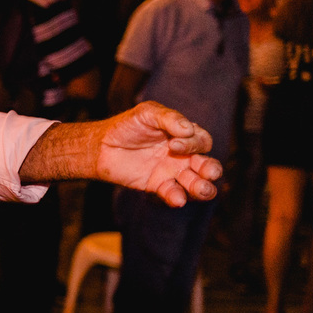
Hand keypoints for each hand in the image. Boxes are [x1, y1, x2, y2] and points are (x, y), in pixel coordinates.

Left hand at [96, 101, 220, 206]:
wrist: (102, 145)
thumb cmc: (127, 126)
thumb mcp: (147, 113)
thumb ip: (169, 118)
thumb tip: (189, 129)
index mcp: (184, 136)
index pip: (202, 142)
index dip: (194, 145)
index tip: (173, 144)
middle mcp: (183, 156)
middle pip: (206, 165)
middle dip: (211, 170)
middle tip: (209, 172)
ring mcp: (171, 171)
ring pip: (195, 183)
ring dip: (202, 188)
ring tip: (202, 189)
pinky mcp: (157, 185)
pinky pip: (172, 193)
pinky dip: (177, 197)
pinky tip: (177, 198)